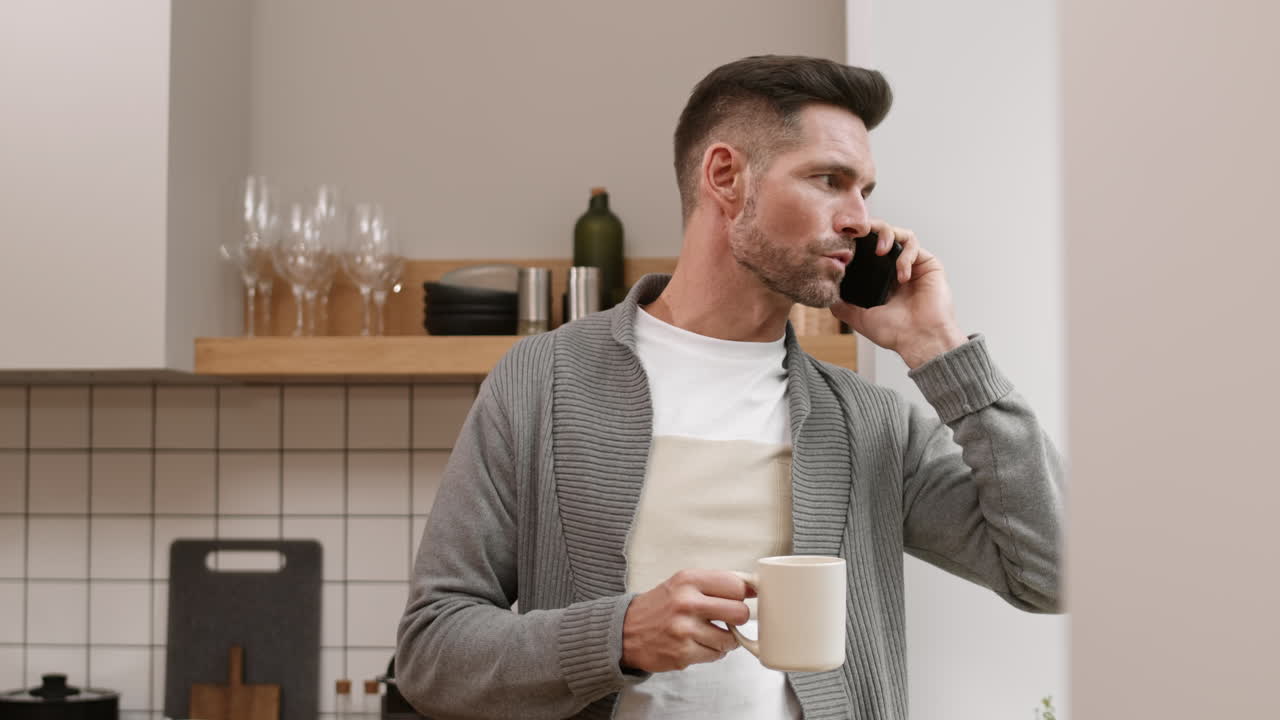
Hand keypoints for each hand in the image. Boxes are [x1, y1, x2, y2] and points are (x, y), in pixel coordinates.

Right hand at [621, 569, 753, 672]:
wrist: (625, 631)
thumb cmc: (661, 606)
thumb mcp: (683, 583)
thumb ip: (715, 583)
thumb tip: (753, 587)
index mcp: (689, 580)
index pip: (736, 585)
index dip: (744, 594)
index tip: (743, 598)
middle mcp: (687, 602)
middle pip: (740, 612)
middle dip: (739, 618)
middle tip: (728, 618)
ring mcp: (684, 630)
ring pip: (731, 639)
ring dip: (725, 639)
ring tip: (708, 633)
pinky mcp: (683, 654)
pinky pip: (716, 655)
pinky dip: (712, 651)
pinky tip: (697, 644)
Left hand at [830, 220, 967, 368]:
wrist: (920, 339)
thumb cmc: (895, 333)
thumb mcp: (859, 318)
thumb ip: (843, 305)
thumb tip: (827, 295)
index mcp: (880, 279)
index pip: (867, 249)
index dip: (856, 241)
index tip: (844, 239)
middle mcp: (896, 269)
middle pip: (883, 234)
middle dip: (871, 229)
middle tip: (860, 235)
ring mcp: (913, 265)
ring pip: (899, 233)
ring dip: (887, 235)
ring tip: (880, 250)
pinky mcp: (928, 263)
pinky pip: (914, 245)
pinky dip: (905, 256)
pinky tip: (902, 276)